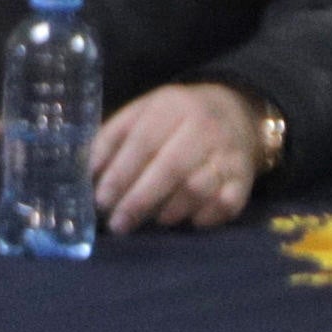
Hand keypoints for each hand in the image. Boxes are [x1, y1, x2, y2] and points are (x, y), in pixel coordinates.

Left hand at [91, 82, 266, 231]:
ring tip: (153, 219)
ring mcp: (228, 153)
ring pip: (197, 189)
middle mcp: (204, 128)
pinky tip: (188, 219)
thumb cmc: (175, 118)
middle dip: (139, 201)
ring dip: (170, 211)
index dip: (120, 174)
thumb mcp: (141, 113)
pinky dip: (204, 217)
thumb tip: (86, 173)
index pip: (143, 142)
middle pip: (170, 168)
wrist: (236, 111)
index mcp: (172, 107)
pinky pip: (224, 204)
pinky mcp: (244, 177)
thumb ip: (111, 139)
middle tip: (118, 224)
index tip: (101, 200)